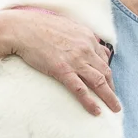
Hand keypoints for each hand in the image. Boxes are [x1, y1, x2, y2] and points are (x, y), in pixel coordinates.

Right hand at [0, 9, 119, 114]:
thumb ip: (78, 36)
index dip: (108, 72)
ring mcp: (75, 60)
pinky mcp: (63, 70)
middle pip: (105, 71)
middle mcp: (86, 48)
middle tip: (114, 100)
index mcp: (87, 37)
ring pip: (99, 82)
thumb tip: (84, 42)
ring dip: (109, 97)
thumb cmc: (40, 26)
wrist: (22, 28)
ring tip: (114, 109)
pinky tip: (96, 111)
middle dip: (112, 87)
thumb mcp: (66, 26)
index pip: (104, 58)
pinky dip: (90, 102)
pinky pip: (81, 89)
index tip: (109, 82)